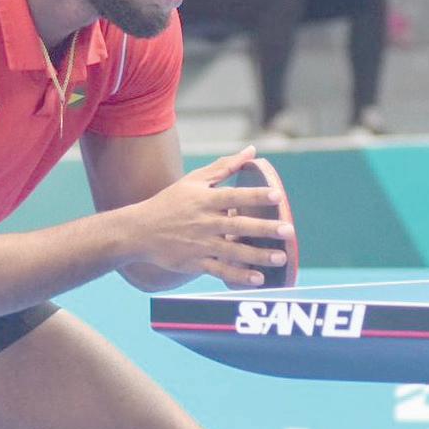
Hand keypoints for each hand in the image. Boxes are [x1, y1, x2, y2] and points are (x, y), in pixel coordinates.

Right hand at [123, 146, 294, 287]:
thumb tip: (251, 150)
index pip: (234, 196)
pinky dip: (239, 275)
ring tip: (281, 257)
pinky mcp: (195, 263)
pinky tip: (258, 278)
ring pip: (233, 251)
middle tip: (288, 230)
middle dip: (264, 229)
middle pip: (238, 225)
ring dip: (258, 256)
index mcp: (205, 200)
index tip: (277, 196)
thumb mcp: (194, 180)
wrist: (139, 231)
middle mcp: (204, 222)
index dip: (255, 195)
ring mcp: (200, 244)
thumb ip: (224, 166)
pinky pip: (220, 270)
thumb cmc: (170, 202)